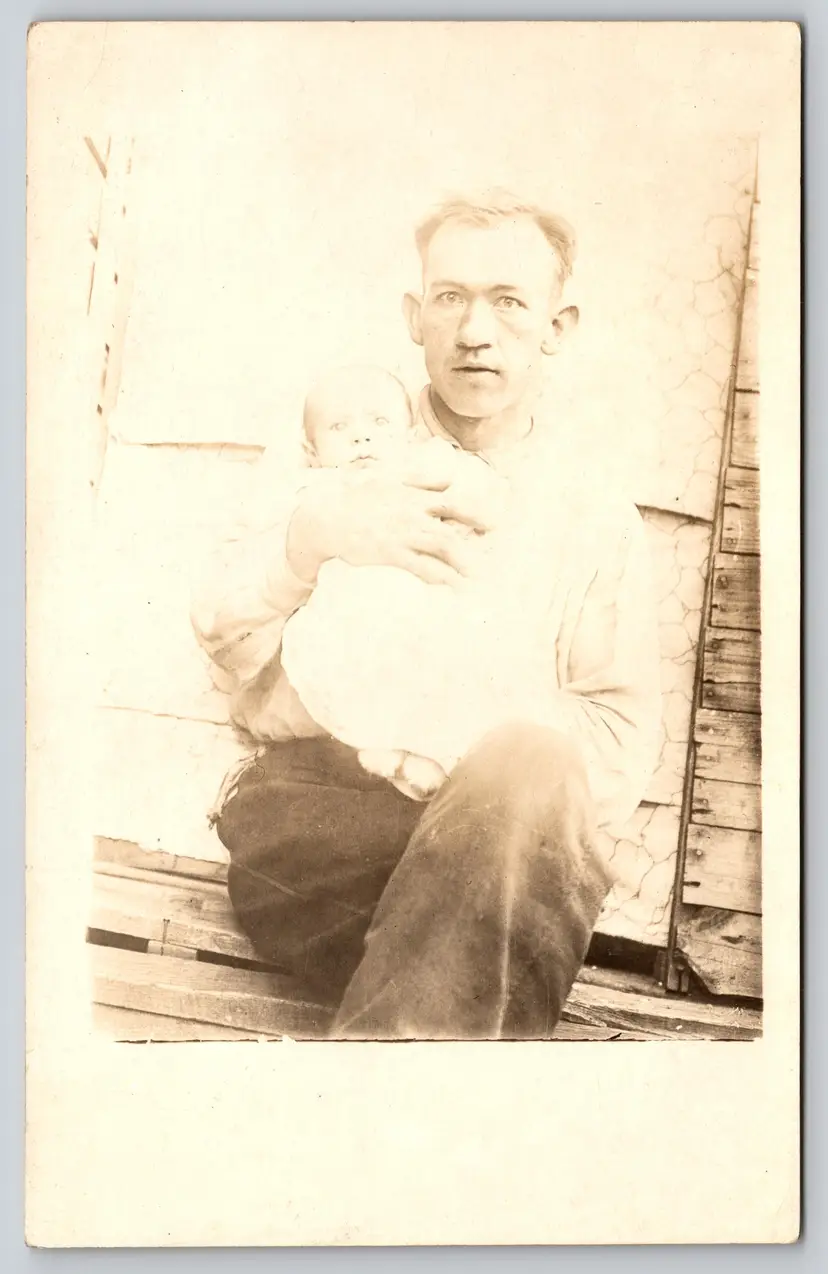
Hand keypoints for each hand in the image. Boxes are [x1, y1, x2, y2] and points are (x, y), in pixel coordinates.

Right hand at [286, 461, 497, 586]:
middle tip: (491, 557)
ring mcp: (402, 534)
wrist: (325, 516)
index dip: (475, 513)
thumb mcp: (389, 477)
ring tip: (477, 578)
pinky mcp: (390, 554)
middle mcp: (412, 513)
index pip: (451, 502)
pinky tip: (451, 586)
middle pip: (453, 527)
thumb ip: (420, 478)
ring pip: (442, 548)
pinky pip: (421, 567)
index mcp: (412, 495)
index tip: (493, 525)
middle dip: (475, 545)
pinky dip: (439, 577)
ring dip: (463, 564)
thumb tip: (448, 478)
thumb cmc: (356, 496)